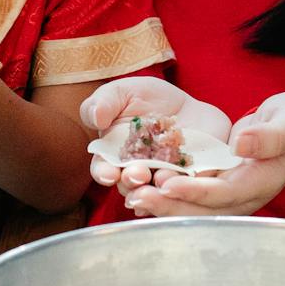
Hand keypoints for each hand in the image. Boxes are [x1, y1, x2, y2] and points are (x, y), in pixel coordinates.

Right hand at [77, 76, 232, 191]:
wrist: (186, 106)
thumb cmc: (147, 98)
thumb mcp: (123, 92)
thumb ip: (105, 102)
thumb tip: (96, 116)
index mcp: (112, 157)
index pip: (103, 170)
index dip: (104, 173)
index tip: (109, 173)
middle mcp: (135, 173)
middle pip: (130, 185)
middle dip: (132, 181)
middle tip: (138, 173)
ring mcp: (161, 180)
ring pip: (157, 193)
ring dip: (157, 192)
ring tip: (162, 178)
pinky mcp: (188, 182)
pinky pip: (186, 192)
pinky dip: (185, 191)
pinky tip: (184, 185)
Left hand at [122, 92, 284, 217]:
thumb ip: (271, 135)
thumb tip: (241, 144)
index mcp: (261, 180)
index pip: (226, 193)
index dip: (197, 192)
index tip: (168, 185)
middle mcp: (245, 195)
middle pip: (205, 209)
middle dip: (171, 206)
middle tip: (138, 196)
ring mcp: (232, 196)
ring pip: (195, 209)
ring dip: (164, 207)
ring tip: (133, 198)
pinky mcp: (220, 189)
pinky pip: (192, 200)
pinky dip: (168, 199)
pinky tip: (141, 192)